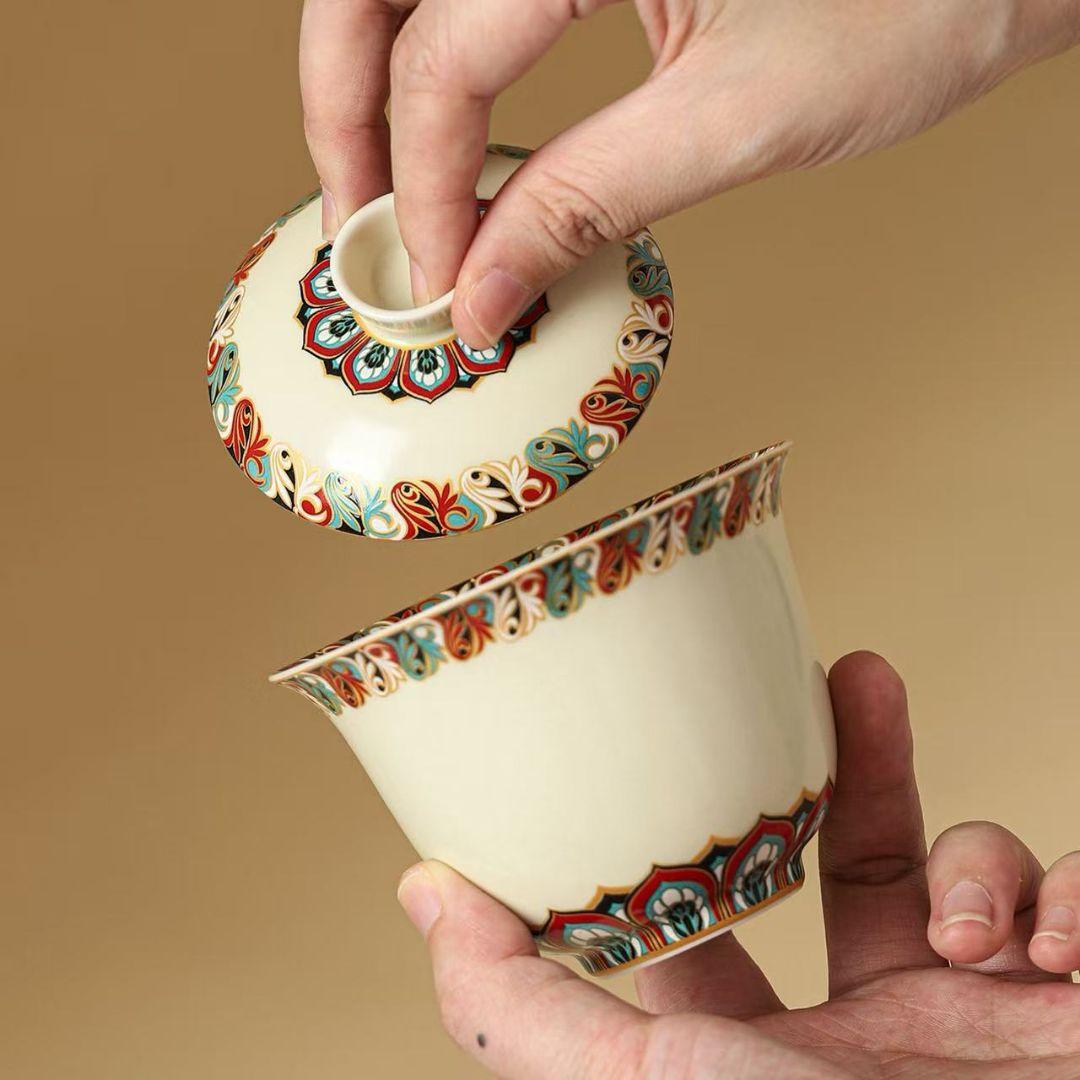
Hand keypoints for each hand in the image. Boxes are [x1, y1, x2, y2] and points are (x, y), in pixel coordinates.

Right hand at [300, 1, 1079, 347]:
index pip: (444, 56)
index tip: (440, 284)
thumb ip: (587, 200)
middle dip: (351, 114)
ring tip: (386, 186)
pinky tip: (446, 133)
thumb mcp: (735, 121)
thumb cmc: (916, 1)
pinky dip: (438, 61)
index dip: (427, 186)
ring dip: (375, 82)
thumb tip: (485, 287)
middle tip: (361, 224)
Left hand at [396, 652, 1079, 1076]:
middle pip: (850, 856)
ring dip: (977, 863)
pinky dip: (1074, 899)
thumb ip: (523, 1011)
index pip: (714, 921)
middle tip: (845, 675)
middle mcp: (875, 1038)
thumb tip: (422, 888)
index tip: (688, 743)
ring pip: (968, 866)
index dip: (699, 833)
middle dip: (855, 761)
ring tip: (976, 932)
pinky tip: (1065, 957)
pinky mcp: (1067, 1001)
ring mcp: (979, 1020)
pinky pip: (1074, 895)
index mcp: (772, 1058)